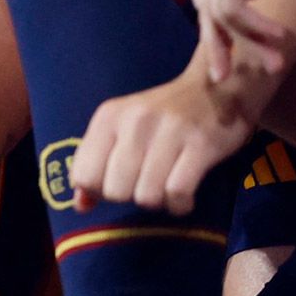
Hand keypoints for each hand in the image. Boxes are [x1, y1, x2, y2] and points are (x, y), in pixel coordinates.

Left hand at [70, 57, 278, 213]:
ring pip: (146, 195)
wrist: (214, 90)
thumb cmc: (161, 116)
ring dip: (157, 203)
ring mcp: (169, 132)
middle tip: (143, 186)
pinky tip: (182, 198)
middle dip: (129, 197)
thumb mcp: (121, 129)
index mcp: (108, 116)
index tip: (114, 185)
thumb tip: (80, 205)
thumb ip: (96, 163)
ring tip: (164, 191)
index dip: (96, 191)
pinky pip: (178, 193)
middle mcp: (134, 121)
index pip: (83, 173)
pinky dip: (179, 205)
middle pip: (115, 190)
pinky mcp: (201, 144)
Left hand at [182, 0, 295, 80]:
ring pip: (219, 10)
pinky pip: (232, 9)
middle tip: (223, 75)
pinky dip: (254, 29)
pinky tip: (279, 38)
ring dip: (248, 42)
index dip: (211, 17)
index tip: (227, 46)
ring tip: (274, 62)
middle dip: (216, 40)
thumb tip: (228, 17)